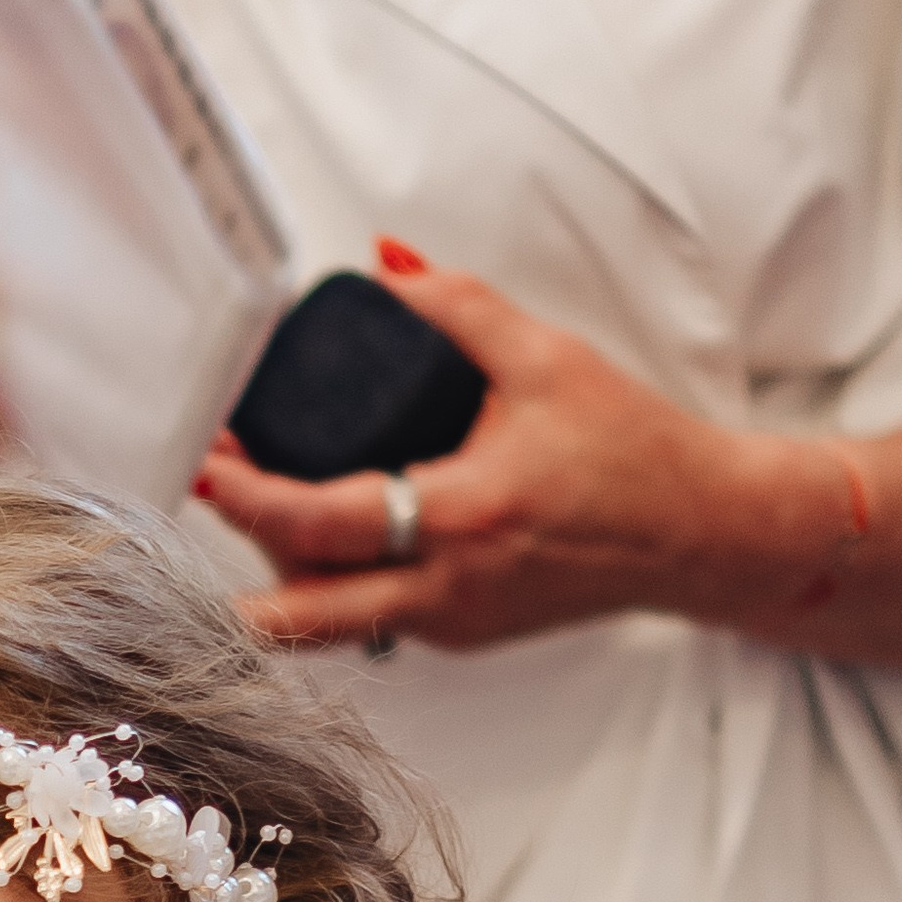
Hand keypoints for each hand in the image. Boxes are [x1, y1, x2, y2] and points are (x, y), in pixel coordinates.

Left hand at [194, 250, 861, 652]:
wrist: (700, 534)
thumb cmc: (636, 454)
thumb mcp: (546, 356)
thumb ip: (455, 304)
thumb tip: (383, 265)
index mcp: (464, 519)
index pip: (319, 523)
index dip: (246, 495)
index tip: (205, 458)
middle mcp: (448, 592)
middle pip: (297, 617)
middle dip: (229, 570)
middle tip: (201, 501)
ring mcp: (452, 626)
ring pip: (328, 624)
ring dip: (279, 574)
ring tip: (252, 500)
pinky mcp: (461, 636)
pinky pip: (369, 618)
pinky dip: (331, 581)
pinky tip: (317, 528)